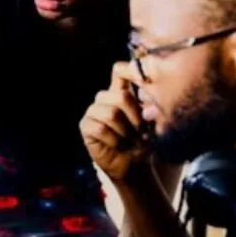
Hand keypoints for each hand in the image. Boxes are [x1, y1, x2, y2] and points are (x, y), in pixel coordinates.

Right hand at [80, 62, 151, 181]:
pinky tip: (119, 145)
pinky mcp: (85, 126)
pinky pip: (100, 128)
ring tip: (132, 141)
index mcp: (121, 93)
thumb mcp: (150, 124)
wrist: (132, 165)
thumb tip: (148, 109)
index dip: (127, 71)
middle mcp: (105, 98)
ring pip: (110, 113)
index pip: (119, 72)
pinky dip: (114, 139)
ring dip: (126, 131)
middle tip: (143, 131)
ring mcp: (93, 111)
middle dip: (135, 116)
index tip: (143, 78)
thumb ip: (148, 111)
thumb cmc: (142, 142)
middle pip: (119, 96)